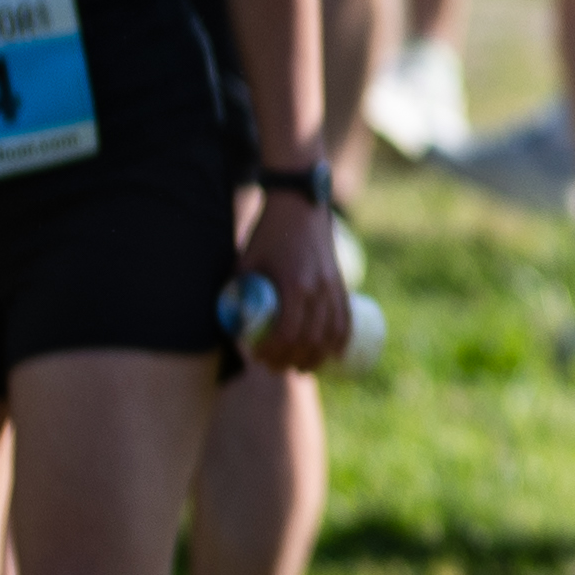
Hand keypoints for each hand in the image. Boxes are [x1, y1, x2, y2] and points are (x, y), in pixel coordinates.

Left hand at [240, 189, 354, 374]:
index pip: (287, 333)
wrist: (299, 206)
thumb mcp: (247, 261)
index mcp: (294, 285)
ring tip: (301, 368)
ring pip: (331, 334)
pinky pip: (346, 319)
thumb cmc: (268, 232)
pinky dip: (341, 340)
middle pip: (310, 340)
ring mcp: (332, 286)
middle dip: (292, 360)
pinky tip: (334, 354)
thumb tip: (228, 319)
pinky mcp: (340, 283)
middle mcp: (318, 289)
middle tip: (274, 367)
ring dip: (318, 357)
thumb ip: (239, 288)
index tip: (257, 356)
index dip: (272, 352)